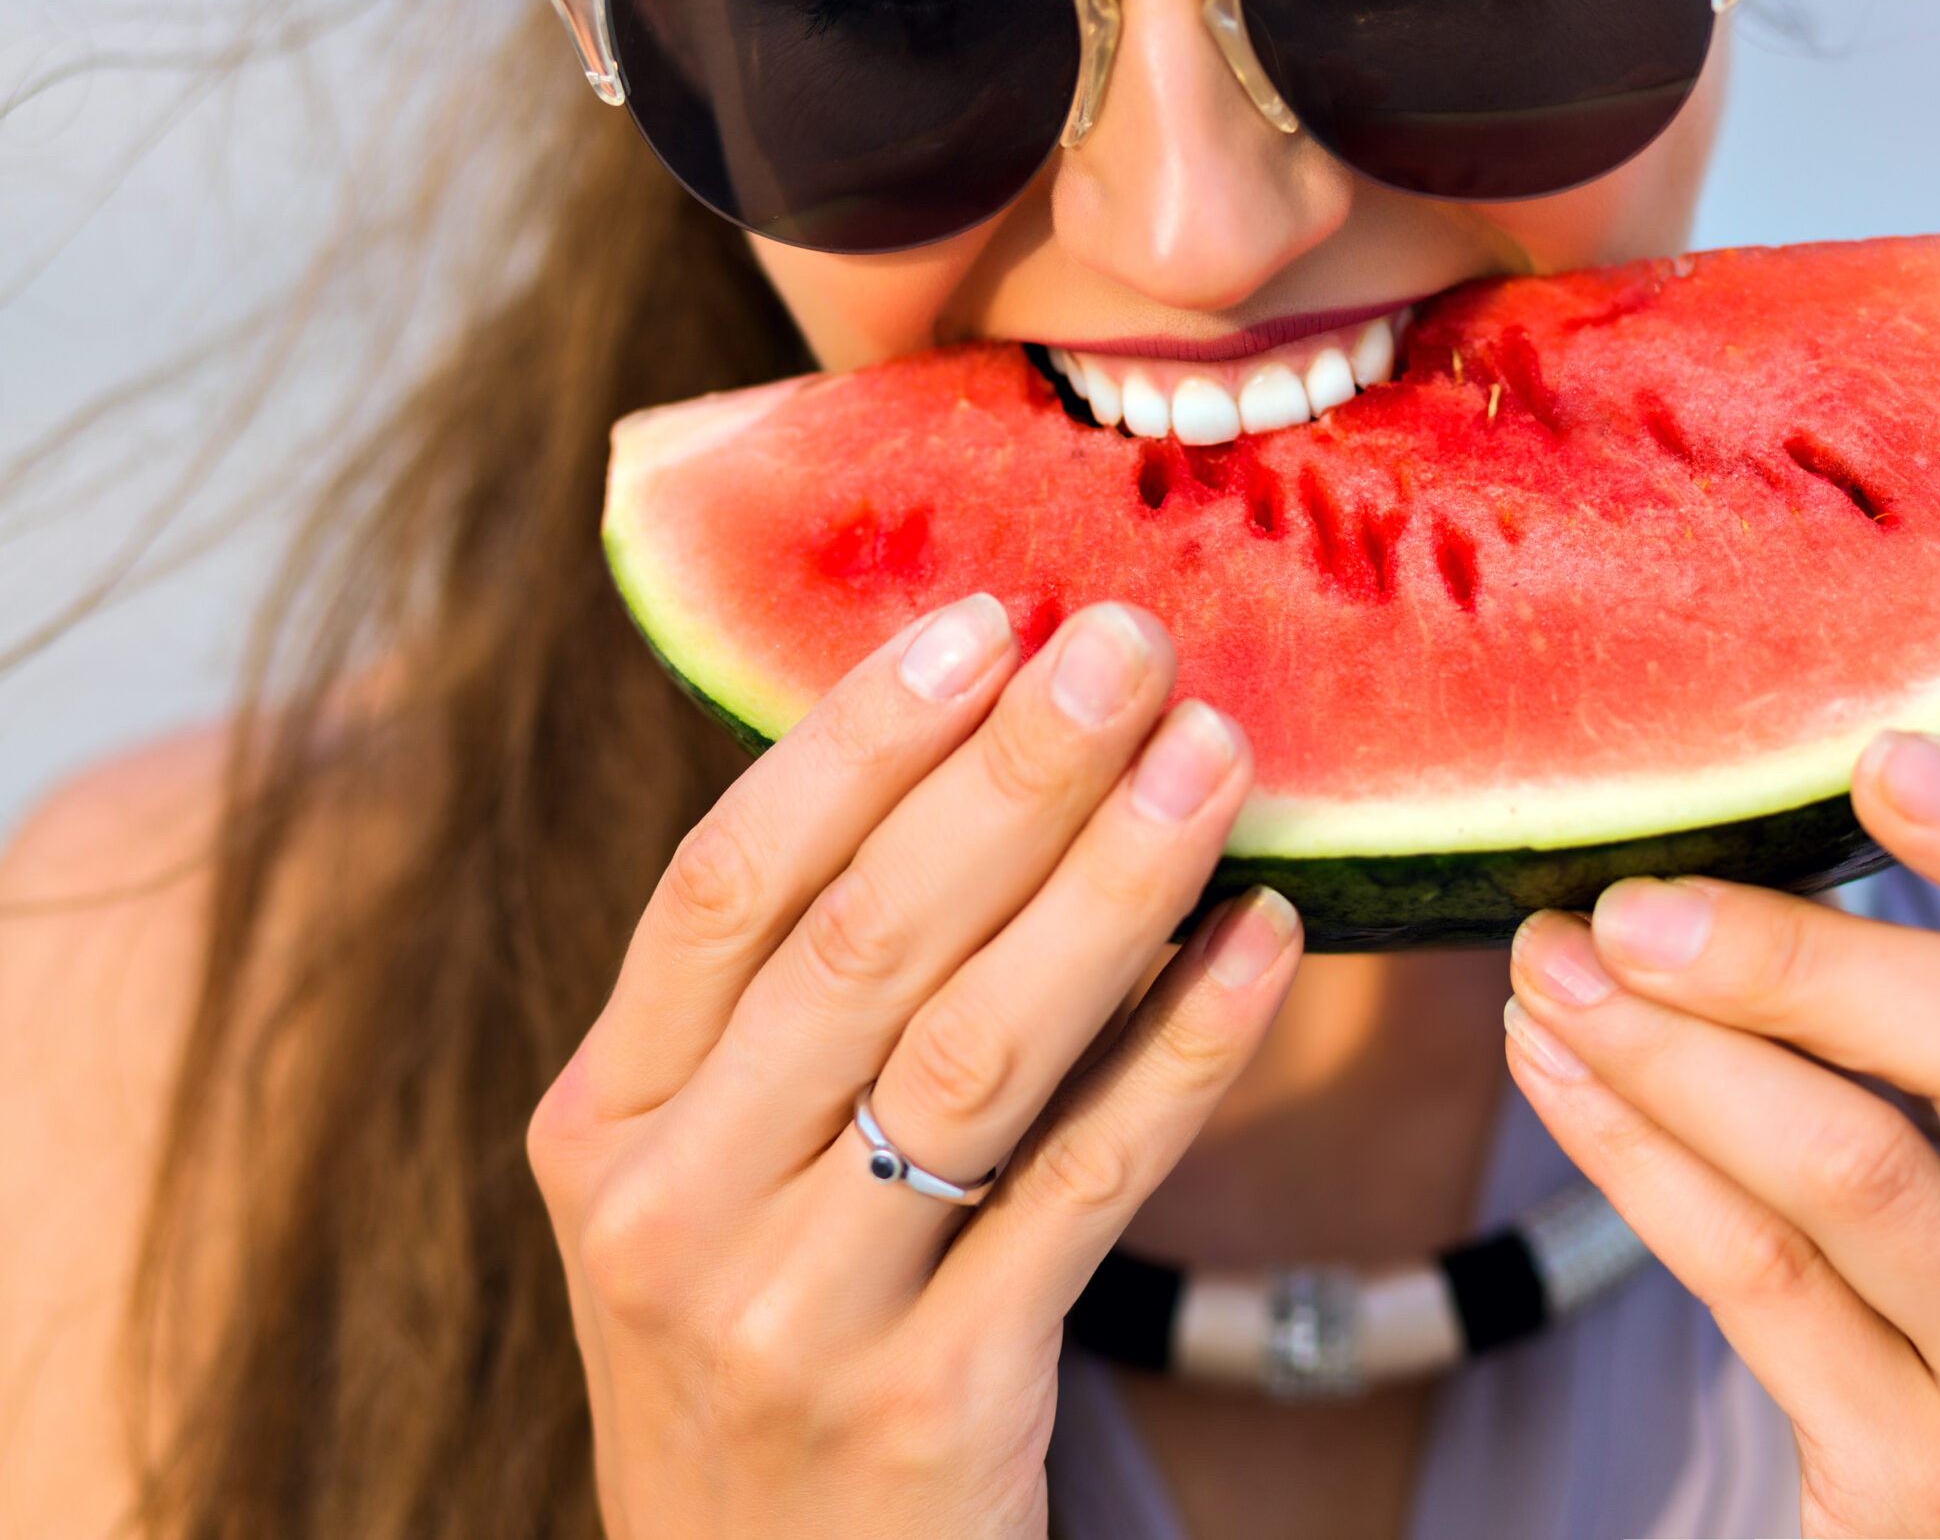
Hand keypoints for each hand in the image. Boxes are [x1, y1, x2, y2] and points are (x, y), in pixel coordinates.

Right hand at [528, 596, 1302, 1538]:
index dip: (856, 740)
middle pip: (861, 943)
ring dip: (1112, 884)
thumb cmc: (767, 1344)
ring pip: (976, 1049)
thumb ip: (781, 1014)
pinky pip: (1084, 1186)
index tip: (984, 619)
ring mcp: (792, 1315)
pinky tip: (1263, 945)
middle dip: (1011, 776)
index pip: (724, 885)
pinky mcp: (932, 1400)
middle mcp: (668, 1214)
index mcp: (596, 1128)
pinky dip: (1184, 1050)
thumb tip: (970, 762)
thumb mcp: (705, 1187)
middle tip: (1134, 647)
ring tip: (1215, 757)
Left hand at [1503, 732, 1939, 1535]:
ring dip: (1671, 1046)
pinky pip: (1756, 1275)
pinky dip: (1635, 1154)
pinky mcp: (1938, 1483)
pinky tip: (1558, 1076)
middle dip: (1790, 950)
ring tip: (1550, 971)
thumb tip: (1748, 850)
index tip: (1881, 755)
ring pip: (1850, 1159)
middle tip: (1627, 903)